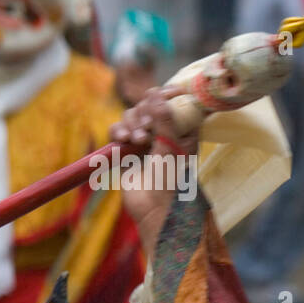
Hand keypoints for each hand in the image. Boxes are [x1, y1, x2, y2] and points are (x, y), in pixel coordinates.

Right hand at [108, 86, 198, 253]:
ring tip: (138, 141)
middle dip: (146, 111)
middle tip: (148, 126)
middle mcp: (165, 132)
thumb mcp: (171, 148)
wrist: (153, 209)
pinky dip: (118, 130)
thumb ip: (164, 120)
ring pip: (132, 114)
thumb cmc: (171, 182)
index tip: (167, 93)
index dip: (170, 94)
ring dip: (133, 123)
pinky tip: (123, 140)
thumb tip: (156, 93)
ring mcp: (145, 139)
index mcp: (185, 131)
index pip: (177, 102)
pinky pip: (118, 129)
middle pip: (150, 104)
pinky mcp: (127, 148)